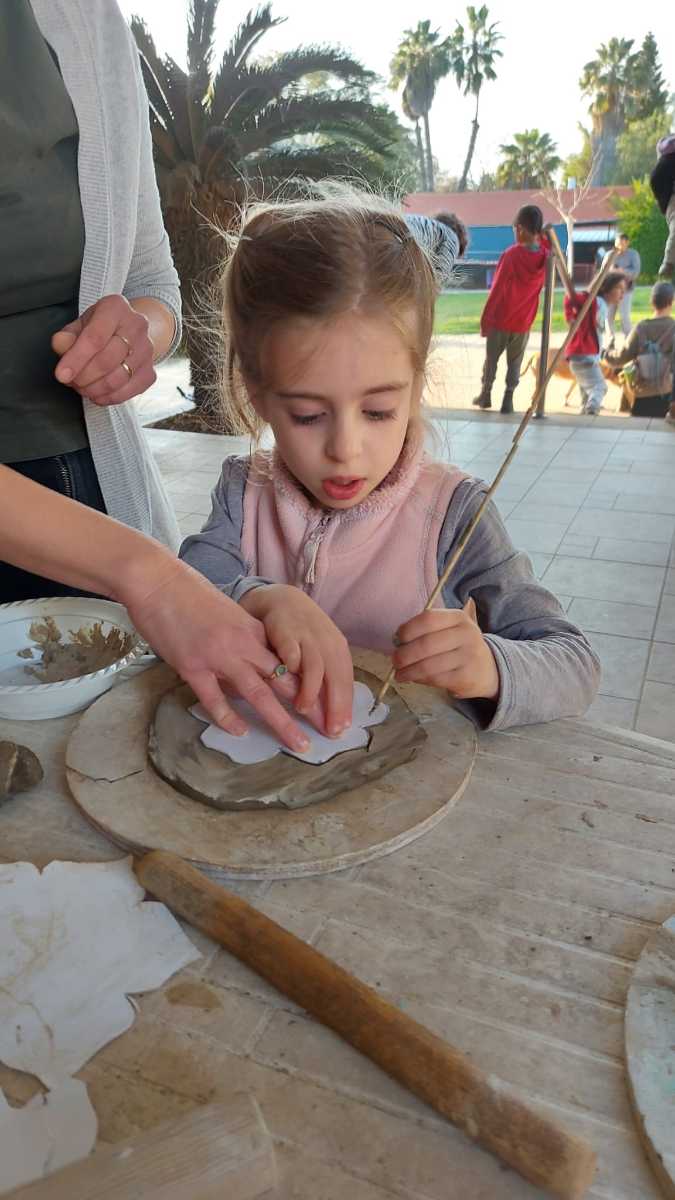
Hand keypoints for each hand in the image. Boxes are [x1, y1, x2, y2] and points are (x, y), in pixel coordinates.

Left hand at [51, 294, 155, 405]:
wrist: (131, 332)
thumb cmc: (101, 328)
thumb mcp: (80, 324)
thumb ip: (67, 335)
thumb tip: (60, 345)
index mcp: (116, 308)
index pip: (95, 337)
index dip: (76, 359)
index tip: (62, 375)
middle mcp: (137, 326)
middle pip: (107, 360)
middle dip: (84, 376)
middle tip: (71, 381)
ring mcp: (147, 351)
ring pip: (118, 379)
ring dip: (94, 389)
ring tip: (82, 387)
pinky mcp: (150, 373)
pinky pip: (128, 392)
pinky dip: (108, 397)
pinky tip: (96, 394)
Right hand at [121, 558, 311, 754]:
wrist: (157, 580)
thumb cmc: (188, 594)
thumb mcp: (226, 614)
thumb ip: (241, 639)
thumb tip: (249, 665)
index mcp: (252, 630)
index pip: (288, 663)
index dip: (308, 686)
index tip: (322, 705)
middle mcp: (243, 644)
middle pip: (283, 681)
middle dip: (307, 708)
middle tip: (325, 731)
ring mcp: (219, 656)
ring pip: (258, 694)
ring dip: (281, 721)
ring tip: (298, 743)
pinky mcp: (192, 666)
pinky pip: (215, 698)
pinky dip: (228, 718)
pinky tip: (239, 732)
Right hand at [240, 585, 353, 735]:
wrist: (282, 600)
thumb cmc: (304, 635)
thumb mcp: (320, 654)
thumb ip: (325, 681)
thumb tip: (333, 717)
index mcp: (338, 649)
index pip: (346, 682)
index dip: (344, 707)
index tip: (341, 729)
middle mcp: (327, 643)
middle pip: (335, 678)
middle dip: (334, 706)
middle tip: (328, 730)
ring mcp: (307, 637)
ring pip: (315, 668)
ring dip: (310, 691)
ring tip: (302, 710)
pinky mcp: (285, 632)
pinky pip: (291, 654)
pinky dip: (291, 669)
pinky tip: (286, 685)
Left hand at [392, 598, 499, 701]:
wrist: (489, 669)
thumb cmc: (460, 647)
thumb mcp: (450, 630)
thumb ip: (426, 631)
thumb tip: (397, 643)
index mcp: (459, 617)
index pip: (428, 619)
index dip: (408, 629)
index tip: (397, 639)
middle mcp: (467, 634)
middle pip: (426, 644)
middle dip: (404, 654)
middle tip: (395, 660)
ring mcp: (468, 656)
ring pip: (428, 665)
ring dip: (408, 671)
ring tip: (399, 674)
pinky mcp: (466, 677)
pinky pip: (435, 679)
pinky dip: (419, 679)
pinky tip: (412, 678)